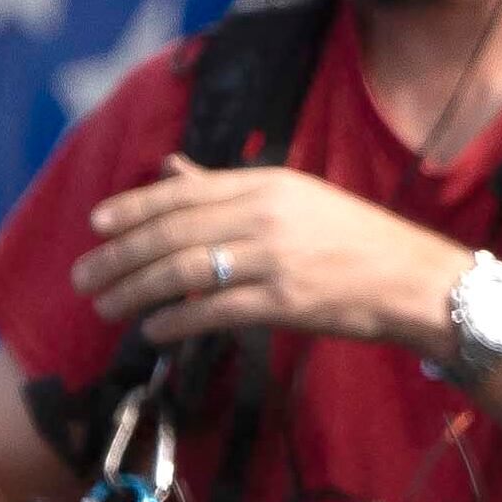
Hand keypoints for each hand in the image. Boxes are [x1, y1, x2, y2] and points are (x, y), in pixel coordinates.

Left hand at [72, 157, 469, 356]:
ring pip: (182, 272)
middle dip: (118, 258)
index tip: (96, 227)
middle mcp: (266, 216)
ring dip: (134, 291)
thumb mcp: (295, 199)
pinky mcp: (286, 303)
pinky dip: (174, 322)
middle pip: (171, 234)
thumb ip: (227, 188)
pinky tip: (152, 331)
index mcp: (267, 184)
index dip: (132, 210)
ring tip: (106, 306)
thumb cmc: (358, 241)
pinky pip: (213, 311)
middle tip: (84, 277)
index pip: (181, 193)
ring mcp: (276, 259)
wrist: (417, 282)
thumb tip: (172, 171)